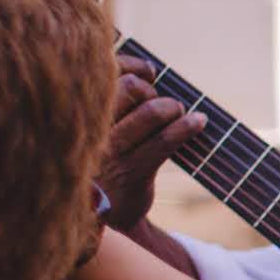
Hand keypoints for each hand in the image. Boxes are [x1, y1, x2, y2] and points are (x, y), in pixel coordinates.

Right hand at [101, 53, 206, 232]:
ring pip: (151, 112)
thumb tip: (149, 70)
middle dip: (151, 90)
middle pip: (129, 87)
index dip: (134, 66)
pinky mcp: (132, 173)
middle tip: (159, 105)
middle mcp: (92, 130)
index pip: (107, 73)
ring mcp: (111, 152)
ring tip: (178, 114)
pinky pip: (164, 142)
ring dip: (173, 108)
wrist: (102, 213)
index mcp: (80, 113)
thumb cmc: (105, 159)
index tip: (149, 72)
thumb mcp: (99, 128)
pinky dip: (186, 127)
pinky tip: (198, 122)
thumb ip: (116, 98)